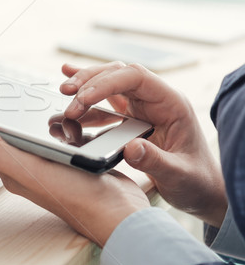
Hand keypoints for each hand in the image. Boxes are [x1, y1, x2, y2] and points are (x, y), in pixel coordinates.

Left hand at [0, 118, 149, 246]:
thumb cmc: (76, 198)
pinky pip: (64, 134)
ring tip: (53, 120)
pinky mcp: (73, 159)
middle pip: (13, 130)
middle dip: (14, 113)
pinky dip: (69, 126)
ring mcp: (51, 162)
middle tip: (14, 96)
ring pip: (41, 129)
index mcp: (12, 167)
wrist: (120, 213)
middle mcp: (29, 165)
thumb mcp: (29, 169)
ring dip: (48, 119)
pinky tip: (75, 127)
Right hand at [60, 62, 226, 226]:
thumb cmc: (196, 181)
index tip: (83, 97)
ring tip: (63, 92)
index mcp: (171, 104)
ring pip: (109, 84)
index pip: (136, 78)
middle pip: (118, 74)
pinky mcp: (131, 118)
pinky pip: (106, 100)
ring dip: (85, 86)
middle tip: (66, 94)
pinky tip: (69, 89)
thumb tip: (130, 148)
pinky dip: (87, 95)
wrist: (201, 190)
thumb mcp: (179, 175)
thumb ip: (156, 161)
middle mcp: (155, 100)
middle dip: (90, 81)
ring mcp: (142, 107)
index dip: (106, 82)